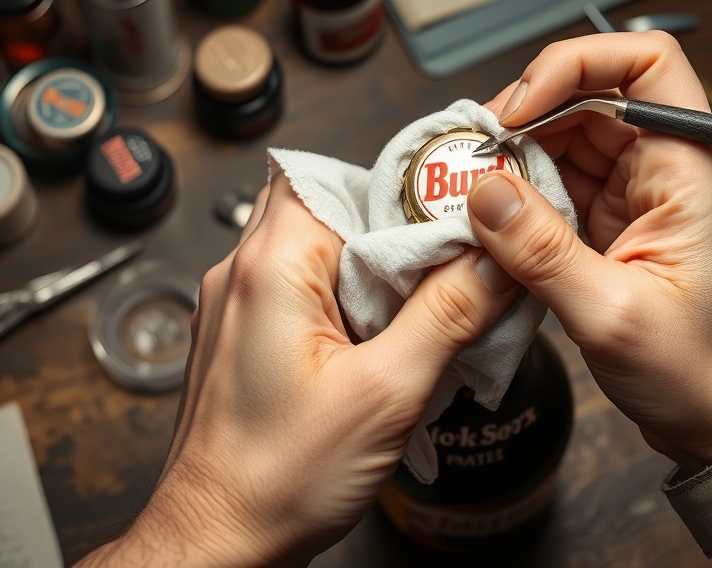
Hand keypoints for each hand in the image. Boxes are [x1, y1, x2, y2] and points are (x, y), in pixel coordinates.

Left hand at [80, 172, 517, 566]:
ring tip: (418, 306)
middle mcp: (243, 273)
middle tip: (444, 264)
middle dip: (391, 230)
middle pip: (330, 205)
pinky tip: (381, 339)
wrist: (217, 541)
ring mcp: (240, 304)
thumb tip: (493, 260)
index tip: (452, 218)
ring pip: (319, 247)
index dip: (400, 193)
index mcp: (270, 266)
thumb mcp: (387, 392)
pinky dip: (348, 298)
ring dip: (371, 268)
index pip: (341, 179)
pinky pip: (304, 288)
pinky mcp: (248, 335)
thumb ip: (448, 314)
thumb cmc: (276, 478)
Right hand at [468, 32, 711, 471]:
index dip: (578, 63)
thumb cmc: (703, 371)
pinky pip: (559, 181)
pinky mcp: (614, 220)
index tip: (523, 107)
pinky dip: (521, 192)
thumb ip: (541, 251)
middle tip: (475, 153)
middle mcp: (667, 166)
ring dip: (518, 154)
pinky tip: (492, 216)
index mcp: (691, 167)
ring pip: (568, 137)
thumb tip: (482, 192)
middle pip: (591, 94)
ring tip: (473, 186)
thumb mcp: (612, 315)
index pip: (645, 61)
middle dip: (528, 113)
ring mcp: (639, 192)